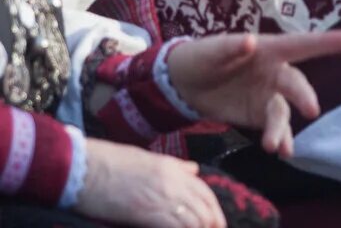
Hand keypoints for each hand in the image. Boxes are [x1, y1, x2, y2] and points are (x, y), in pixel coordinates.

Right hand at [75, 138, 224, 227]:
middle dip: (211, 224)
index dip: (214, 209)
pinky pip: (177, 226)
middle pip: (204, 207)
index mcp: (173, 169)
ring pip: (196, 220)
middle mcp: (173, 182)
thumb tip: (193, 170)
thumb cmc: (108, 162)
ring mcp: (163, 197)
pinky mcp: (149, 212)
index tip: (217, 222)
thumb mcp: (146, 159)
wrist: (83, 167)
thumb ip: (173, 167)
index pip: (204, 191)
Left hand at [168, 30, 340, 157]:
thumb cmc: (203, 57)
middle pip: (295, 84)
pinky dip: (279, 140)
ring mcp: (269, 95)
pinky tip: (281, 151)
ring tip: (274, 146)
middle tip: (310, 110)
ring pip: (284, 112)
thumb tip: (251, 41)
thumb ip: (230, 48)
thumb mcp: (212, 50)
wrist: (184, 84)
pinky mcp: (259, 116)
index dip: (326, 42)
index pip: (301, 45)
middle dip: (304, 96)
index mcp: (268, 50)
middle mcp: (275, 72)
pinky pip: (275, 128)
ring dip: (282, 128)